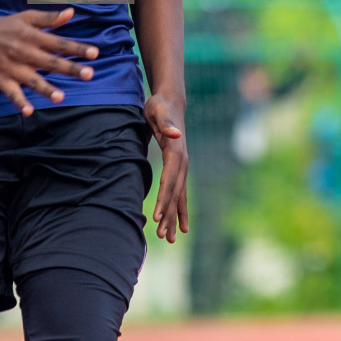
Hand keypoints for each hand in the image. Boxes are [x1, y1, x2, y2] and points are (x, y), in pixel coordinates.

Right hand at [0, 7, 97, 115]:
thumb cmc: (5, 25)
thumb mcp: (27, 17)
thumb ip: (50, 18)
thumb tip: (72, 12)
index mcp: (32, 36)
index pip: (59, 43)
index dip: (77, 48)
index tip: (95, 53)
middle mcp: (24, 52)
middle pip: (50, 62)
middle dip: (70, 68)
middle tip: (89, 74)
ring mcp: (12, 67)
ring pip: (32, 80)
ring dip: (46, 89)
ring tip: (60, 97)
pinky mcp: (0, 79)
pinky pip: (11, 93)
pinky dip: (19, 102)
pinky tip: (29, 112)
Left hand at [144, 94, 188, 242]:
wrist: (170, 102)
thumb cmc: (160, 106)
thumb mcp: (158, 110)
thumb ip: (166, 123)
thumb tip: (175, 134)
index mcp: (177, 153)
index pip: (170, 181)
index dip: (163, 199)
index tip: (157, 217)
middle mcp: (183, 163)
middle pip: (175, 193)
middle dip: (169, 215)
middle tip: (163, 236)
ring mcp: (183, 167)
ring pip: (179, 197)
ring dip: (175, 218)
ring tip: (170, 238)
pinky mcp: (179, 168)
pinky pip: (179, 192)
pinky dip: (178, 209)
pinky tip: (178, 225)